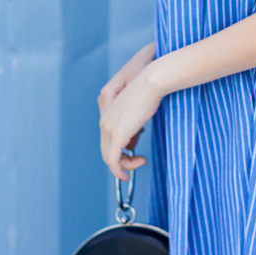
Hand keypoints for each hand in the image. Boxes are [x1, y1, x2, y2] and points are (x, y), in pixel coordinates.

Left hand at [97, 49, 161, 180]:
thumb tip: (131, 145)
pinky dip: (119, 170)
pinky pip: (113, 161)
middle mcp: (104, 122)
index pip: (108, 139)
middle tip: (141, 160)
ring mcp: (108, 129)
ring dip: (126, 165)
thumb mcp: (138, 111)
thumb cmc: (149, 91)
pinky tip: (130, 172)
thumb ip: (132, 128)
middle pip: (107, 151)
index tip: (137, 150)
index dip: (121, 149)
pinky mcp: (117, 135)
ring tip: (142, 161)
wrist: (151, 82)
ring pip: (110, 158)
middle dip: (123, 160)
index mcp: (107, 114)